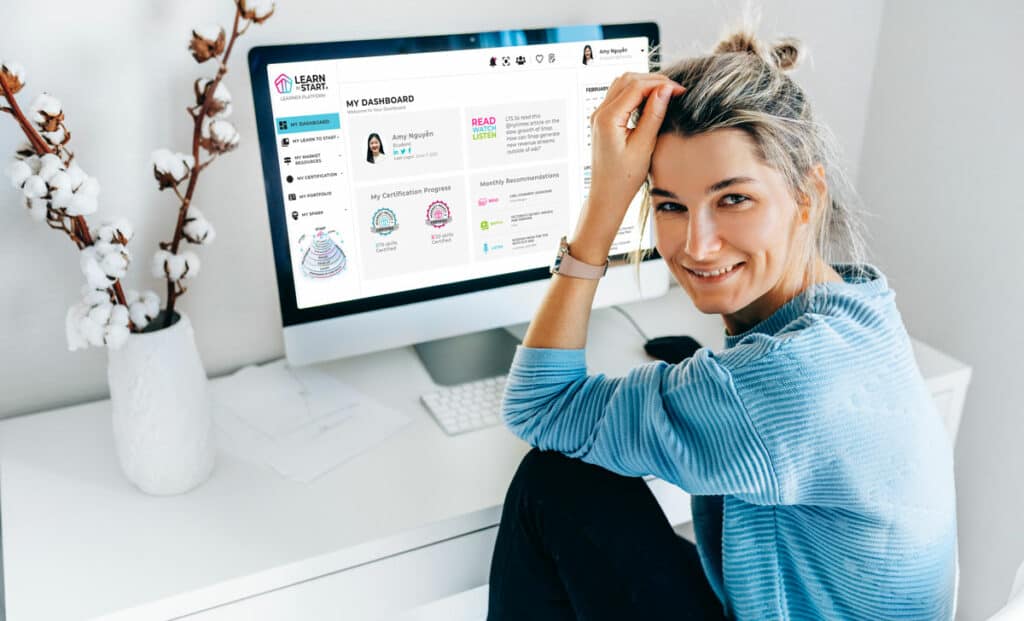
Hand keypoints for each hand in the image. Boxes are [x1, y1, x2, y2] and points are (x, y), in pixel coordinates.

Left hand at [572, 73, 684, 260]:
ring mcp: (599, 115)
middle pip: (628, 80)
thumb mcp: (643, 146)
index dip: (660, 84)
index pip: (636, 86)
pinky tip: (651, 101)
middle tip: (676, 91)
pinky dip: (636, 93)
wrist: (606, 195)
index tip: (681, 91)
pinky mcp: (603, 120)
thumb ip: (654, 115)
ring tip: (666, 95)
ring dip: (645, 84)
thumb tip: (665, 90)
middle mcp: (599, 113)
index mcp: (607, 119)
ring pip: (622, 85)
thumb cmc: (624, 178)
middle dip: (653, 80)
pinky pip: (619, 96)